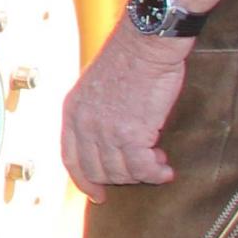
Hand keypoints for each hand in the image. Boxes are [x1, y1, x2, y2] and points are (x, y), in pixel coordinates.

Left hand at [60, 25, 192, 194]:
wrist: (147, 43)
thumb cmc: (130, 59)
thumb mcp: (97, 86)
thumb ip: (95, 114)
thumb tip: (106, 143)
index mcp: (72, 112)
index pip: (71, 159)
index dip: (84, 181)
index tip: (97, 195)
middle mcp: (83, 124)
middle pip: (97, 170)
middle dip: (120, 178)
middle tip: (142, 171)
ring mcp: (106, 131)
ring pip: (121, 172)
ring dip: (142, 174)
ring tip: (157, 164)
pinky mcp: (131, 134)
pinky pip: (143, 168)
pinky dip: (156, 174)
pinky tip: (166, 169)